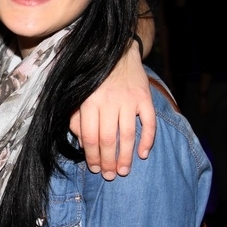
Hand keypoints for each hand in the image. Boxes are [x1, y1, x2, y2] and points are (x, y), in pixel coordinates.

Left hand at [70, 42, 155, 179]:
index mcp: (89, 102)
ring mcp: (129, 99)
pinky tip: (144, 154)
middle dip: (108, 162)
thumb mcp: (79, 94)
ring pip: (128, 135)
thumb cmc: (94, 77)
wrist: (117, 50)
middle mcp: (109, 101)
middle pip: (108, 139)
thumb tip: (83, 144)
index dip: (92, 157)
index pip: (90, 137)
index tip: (94, 168)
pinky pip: (149, 123)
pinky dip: (148, 140)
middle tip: (109, 176)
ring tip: (124, 171)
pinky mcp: (145, 97)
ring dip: (126, 157)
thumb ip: (77, 118)